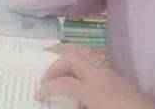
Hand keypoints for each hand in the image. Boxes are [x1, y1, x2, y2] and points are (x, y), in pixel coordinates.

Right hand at [36, 44, 154, 108]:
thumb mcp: (91, 108)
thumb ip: (75, 103)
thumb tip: (58, 98)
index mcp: (93, 89)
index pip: (64, 83)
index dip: (48, 87)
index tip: (38, 95)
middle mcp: (101, 75)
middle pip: (74, 57)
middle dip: (56, 64)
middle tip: (43, 76)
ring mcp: (110, 71)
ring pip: (86, 51)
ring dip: (69, 54)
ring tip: (55, 58)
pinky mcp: (116, 74)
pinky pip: (95, 56)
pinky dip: (81, 56)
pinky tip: (75, 65)